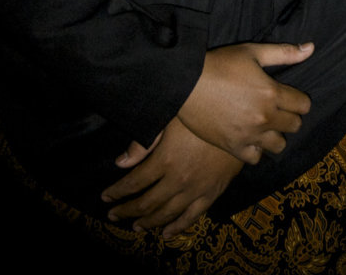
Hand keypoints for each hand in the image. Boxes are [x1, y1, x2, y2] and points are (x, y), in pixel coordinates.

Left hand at [102, 119, 242, 236]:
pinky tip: (166, 233)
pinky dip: (177, 226)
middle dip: (127, 210)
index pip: (133, 182)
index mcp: (164, 161)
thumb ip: (143, 142)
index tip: (105, 197)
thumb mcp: (170, 120)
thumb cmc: (202, 114)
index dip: (117, 191)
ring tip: (135, 226)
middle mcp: (177, 180)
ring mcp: (196, 190)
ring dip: (148, 222)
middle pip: (146, 203)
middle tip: (114, 215)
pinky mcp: (212, 193)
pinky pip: (191, 216)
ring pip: (167, 214)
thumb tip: (120, 162)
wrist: (240, 120)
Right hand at [177, 42, 313, 163]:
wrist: (185, 84)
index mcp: (272, 94)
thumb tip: (311, 48)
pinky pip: (256, 158)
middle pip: (294, 126)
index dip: (298, 100)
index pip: (304, 105)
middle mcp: (265, 118)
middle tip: (275, 109)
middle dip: (289, 116)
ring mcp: (249, 135)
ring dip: (275, 135)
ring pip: (279, 145)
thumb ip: (284, 53)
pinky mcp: (233, 147)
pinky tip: (250, 138)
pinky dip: (256, 150)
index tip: (288, 97)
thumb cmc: (219, 64)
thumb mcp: (252, 52)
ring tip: (264, 125)